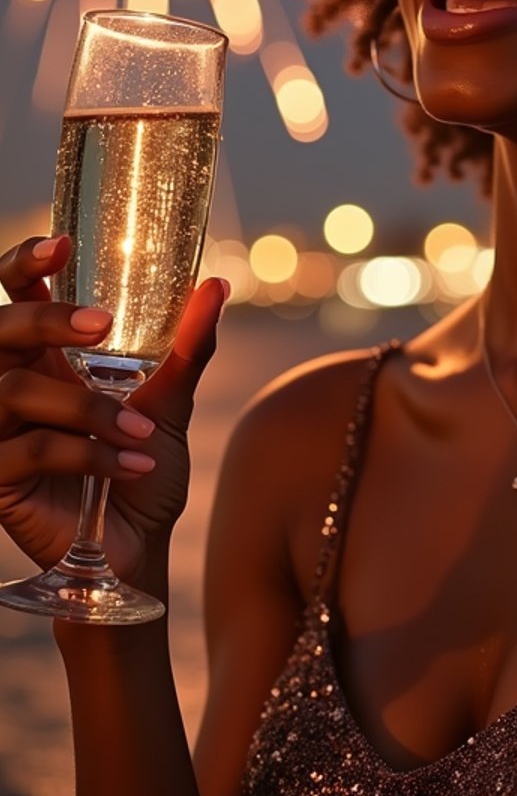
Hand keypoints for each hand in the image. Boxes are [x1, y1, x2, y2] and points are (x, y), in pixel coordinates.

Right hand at [0, 233, 226, 586]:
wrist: (136, 551)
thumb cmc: (143, 472)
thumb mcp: (170, 404)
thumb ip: (188, 346)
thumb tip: (217, 285)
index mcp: (45, 359)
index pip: (15, 297)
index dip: (24, 265)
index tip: (61, 244)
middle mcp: (12, 388)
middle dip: (46, 318)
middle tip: (102, 325)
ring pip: (13, 390)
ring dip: (85, 407)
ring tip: (142, 432)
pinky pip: (28, 450)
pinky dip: (86, 454)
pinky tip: (131, 465)